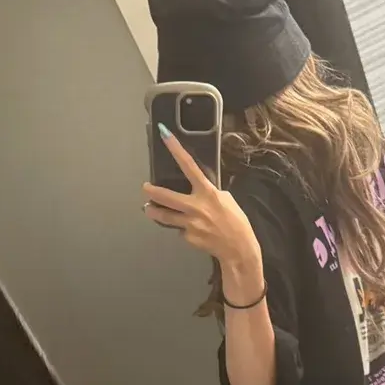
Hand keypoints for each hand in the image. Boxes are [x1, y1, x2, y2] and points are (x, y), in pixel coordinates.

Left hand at [142, 126, 261, 273]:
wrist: (239, 249)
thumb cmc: (237, 222)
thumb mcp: (227, 200)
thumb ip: (209, 193)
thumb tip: (198, 192)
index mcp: (208, 192)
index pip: (188, 166)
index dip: (175, 149)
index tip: (164, 134)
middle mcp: (196, 206)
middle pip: (165, 196)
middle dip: (152, 192)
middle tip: (146, 188)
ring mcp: (190, 223)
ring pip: (164, 216)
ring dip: (153, 212)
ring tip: (148, 209)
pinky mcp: (188, 237)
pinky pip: (180, 230)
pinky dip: (182, 229)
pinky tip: (190, 231)